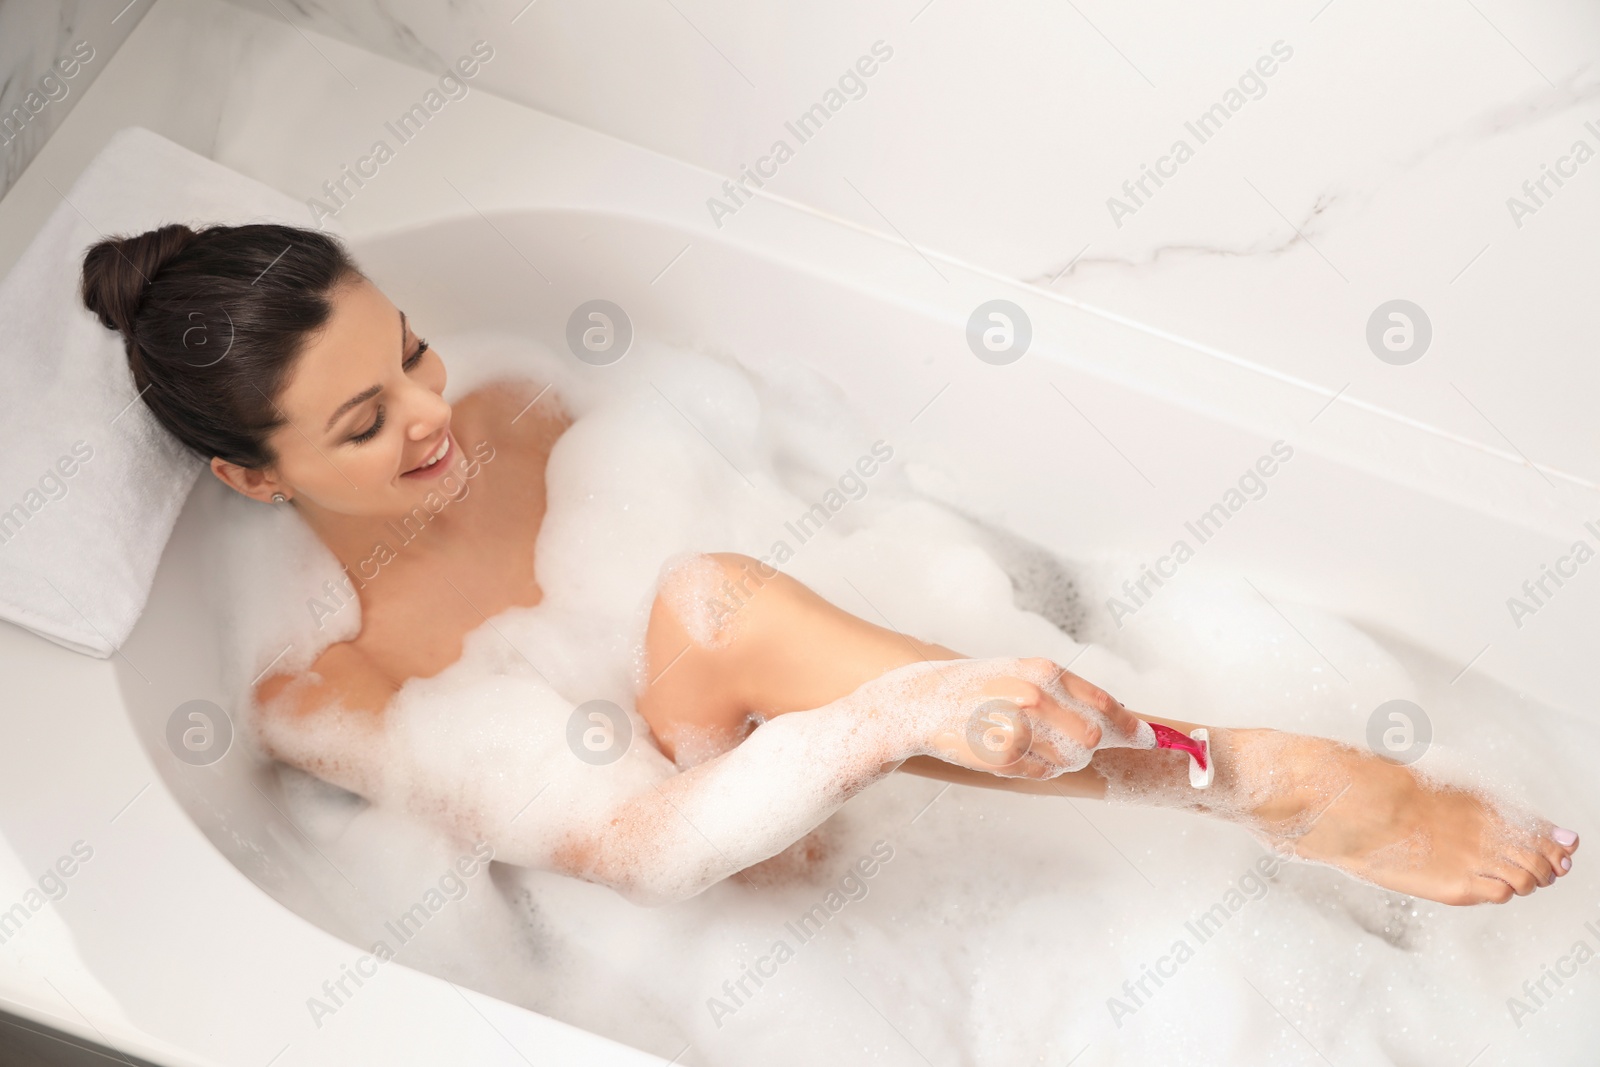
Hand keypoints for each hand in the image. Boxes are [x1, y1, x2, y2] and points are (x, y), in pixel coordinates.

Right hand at [853, 656, 1150, 778]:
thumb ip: (1065, 691)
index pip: (1104, 704)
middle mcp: (1034, 696)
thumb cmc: (975, 687)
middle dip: (1089, 748)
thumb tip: (1119, 715)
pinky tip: (1008, 751)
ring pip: (1068, 761)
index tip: (1150, 739)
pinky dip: (1034, 769)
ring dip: (1058, 759)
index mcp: (1042, 671)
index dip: (1132, 727)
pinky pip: (1040, 774)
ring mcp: (1017, 727)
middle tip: (1070, 746)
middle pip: (1092, 739)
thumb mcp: (1020, 673)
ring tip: (1026, 743)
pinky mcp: (1001, 757)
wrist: (918, 701)